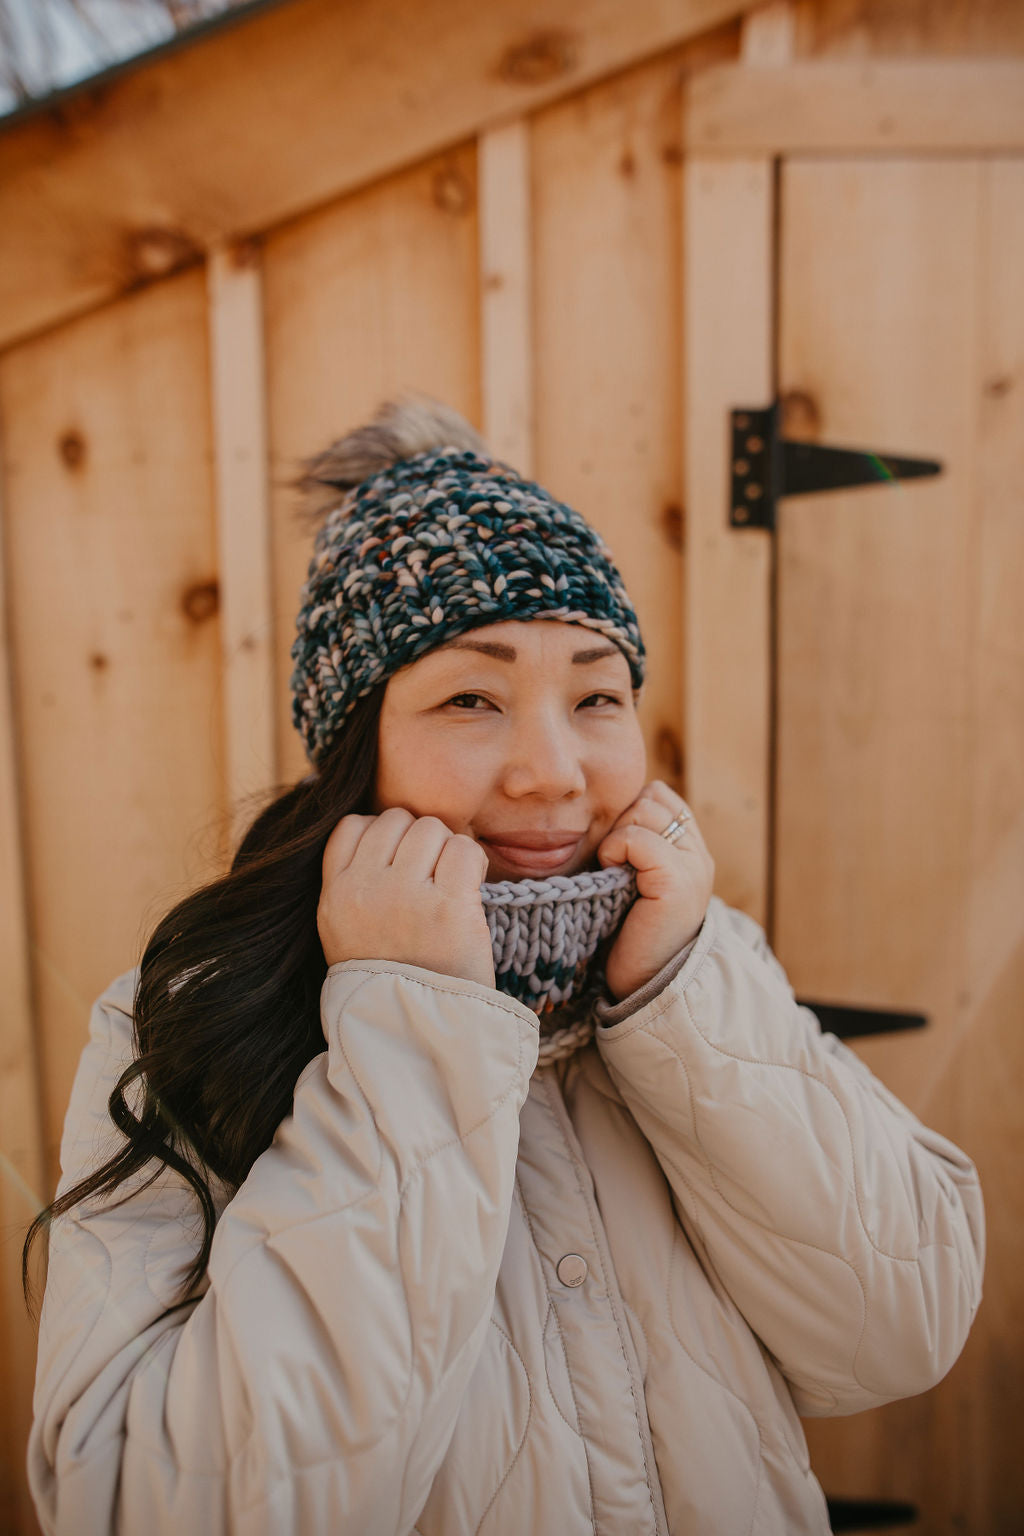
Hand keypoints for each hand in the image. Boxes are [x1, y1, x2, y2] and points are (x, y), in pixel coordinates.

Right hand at [318, 808, 494, 988]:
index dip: (382, 836)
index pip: (352, 826)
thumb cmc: (391, 981)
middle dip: (419, 841)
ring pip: (432, 829)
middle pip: (396, 820)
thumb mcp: (346, 932)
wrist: (417, 1035)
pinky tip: (469, 891)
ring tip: (449, 888)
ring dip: (447, 851)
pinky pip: (464, 850)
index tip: (401, 864)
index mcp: (334, 896)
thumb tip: (384, 826)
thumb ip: (354, 883)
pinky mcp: (448, 907)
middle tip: (431, 878)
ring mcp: (405, 896)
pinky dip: (472, 863)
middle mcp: (364, 890)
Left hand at [597, 783, 713, 999]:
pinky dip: (616, 849)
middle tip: (611, 860)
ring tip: (612, 868)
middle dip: (620, 820)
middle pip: (651, 797)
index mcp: (691, 850)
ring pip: (645, 809)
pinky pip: (638, 837)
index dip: (629, 811)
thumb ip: (634, 847)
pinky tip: (610, 874)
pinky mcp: (677, 880)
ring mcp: (693, 865)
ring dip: (617, 834)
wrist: (645, 985)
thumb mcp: (634, 881)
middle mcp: (699, 854)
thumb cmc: (629, 935)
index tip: (615, 848)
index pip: (659, 795)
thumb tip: (601, 813)